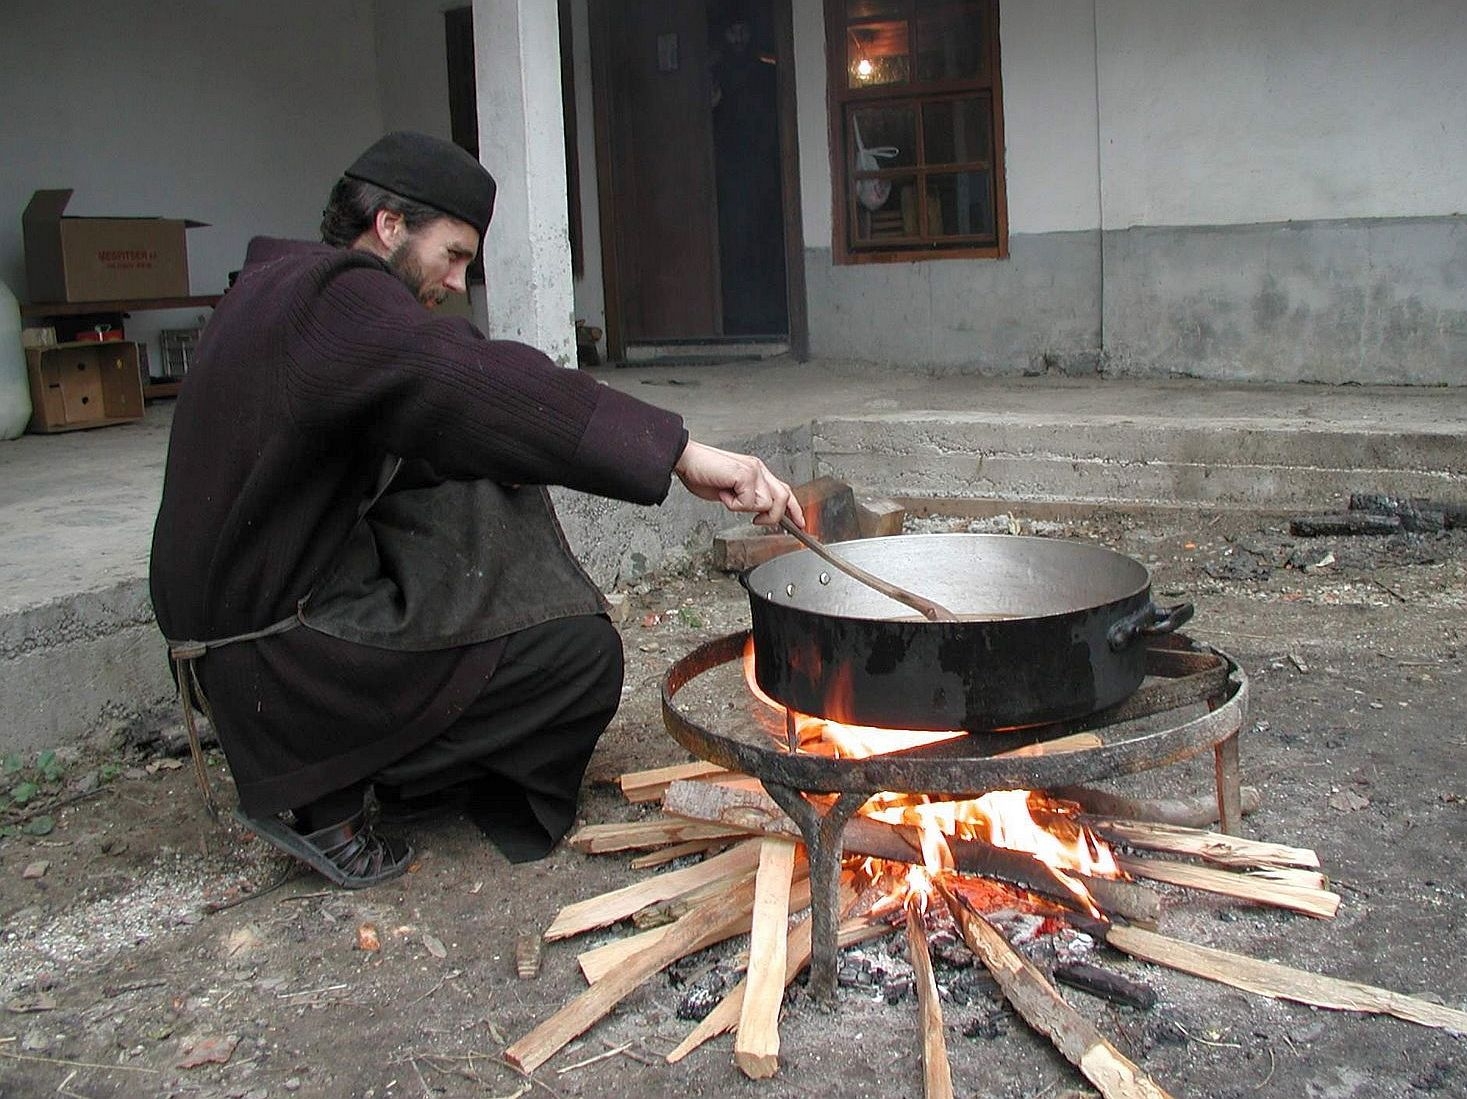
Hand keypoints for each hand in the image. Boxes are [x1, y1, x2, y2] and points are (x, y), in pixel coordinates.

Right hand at [673, 440, 805, 527]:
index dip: (794, 508)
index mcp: (756, 471)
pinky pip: (749, 502)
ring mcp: (754, 470)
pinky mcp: (745, 474)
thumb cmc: (701, 473)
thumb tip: (755, 512)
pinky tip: (723, 493)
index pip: (784, 490)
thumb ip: (745, 498)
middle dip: (773, 516)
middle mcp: (758, 469)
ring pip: (766, 503)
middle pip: (783, 497)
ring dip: (744, 508)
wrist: (685, 459)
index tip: (800, 523)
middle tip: (756, 521)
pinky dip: (733, 504)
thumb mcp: (729, 491)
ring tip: (728, 497)